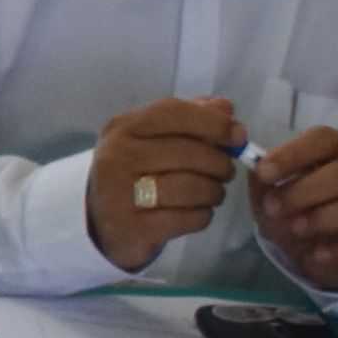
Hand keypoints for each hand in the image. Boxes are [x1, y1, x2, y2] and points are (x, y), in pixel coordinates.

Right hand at [86, 98, 243, 273]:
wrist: (98, 221)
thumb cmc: (134, 172)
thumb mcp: (153, 138)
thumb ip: (189, 118)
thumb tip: (226, 109)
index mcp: (123, 127)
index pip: (174, 113)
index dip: (214, 123)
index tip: (239, 136)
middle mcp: (117, 157)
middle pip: (189, 153)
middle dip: (220, 164)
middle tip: (224, 172)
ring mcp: (120, 194)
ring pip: (192, 187)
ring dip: (214, 192)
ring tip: (213, 193)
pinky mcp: (133, 228)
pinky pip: (188, 218)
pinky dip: (203, 215)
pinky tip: (197, 212)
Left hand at [249, 125, 337, 295]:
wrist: (307, 250)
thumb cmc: (291, 209)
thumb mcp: (269, 192)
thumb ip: (262, 178)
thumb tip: (256, 166)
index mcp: (336, 154)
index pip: (326, 139)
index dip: (294, 154)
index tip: (263, 172)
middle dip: (306, 190)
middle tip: (274, 208)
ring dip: (329, 217)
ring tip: (296, 229)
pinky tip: (316, 255)